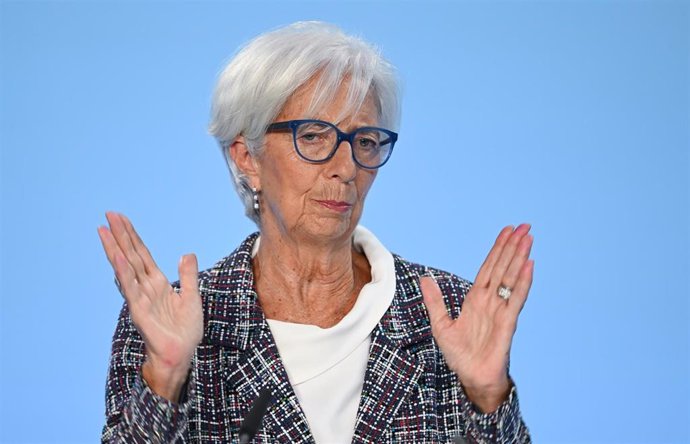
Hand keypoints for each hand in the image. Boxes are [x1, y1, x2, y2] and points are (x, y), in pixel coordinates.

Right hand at [98, 212, 202, 400]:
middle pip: (131, 256)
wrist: (182, 355)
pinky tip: (118, 259)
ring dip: (115, 249)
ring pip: (126, 268)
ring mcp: (140, 298)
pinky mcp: (139, 311)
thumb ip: (188, 275)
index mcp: (157, 283)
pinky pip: (130, 288)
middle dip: (120, 235)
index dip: (133, 236)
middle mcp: (146, 287)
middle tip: (109, 214)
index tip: (121, 219)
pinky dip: (124, 273)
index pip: (142, 255)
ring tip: (104, 231)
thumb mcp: (192, 297)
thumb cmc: (185, 331)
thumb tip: (187, 253)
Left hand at [421, 224, 533, 412]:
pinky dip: (523, 282)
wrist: (471, 378)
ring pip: (511, 279)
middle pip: (503, 268)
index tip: (507, 231)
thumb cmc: (460, 355)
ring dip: (520, 258)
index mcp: (476, 299)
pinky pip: (516, 299)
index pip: (489, 268)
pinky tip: (529, 266)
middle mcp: (491, 301)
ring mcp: (501, 310)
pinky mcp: (507, 323)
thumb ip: (434, 301)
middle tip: (524, 226)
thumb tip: (424, 278)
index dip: (498, 249)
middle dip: (513, 247)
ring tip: (528, 238)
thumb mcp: (441, 325)